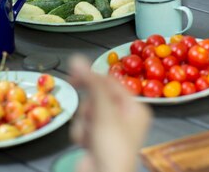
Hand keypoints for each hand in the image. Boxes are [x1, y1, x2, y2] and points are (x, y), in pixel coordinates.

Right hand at [68, 55, 151, 171]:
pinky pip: (83, 127)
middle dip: (89, 110)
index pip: (111, 83)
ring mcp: (110, 130)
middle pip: (97, 98)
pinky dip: (82, 134)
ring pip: (87, 113)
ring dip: (84, 124)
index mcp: (135, 108)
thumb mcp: (105, 112)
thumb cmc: (113, 148)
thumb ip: (91, 85)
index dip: (92, 77)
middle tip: (91, 119)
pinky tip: (88, 145)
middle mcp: (124, 117)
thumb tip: (77, 59)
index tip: (73, 72)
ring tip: (91, 137)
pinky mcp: (97, 140)